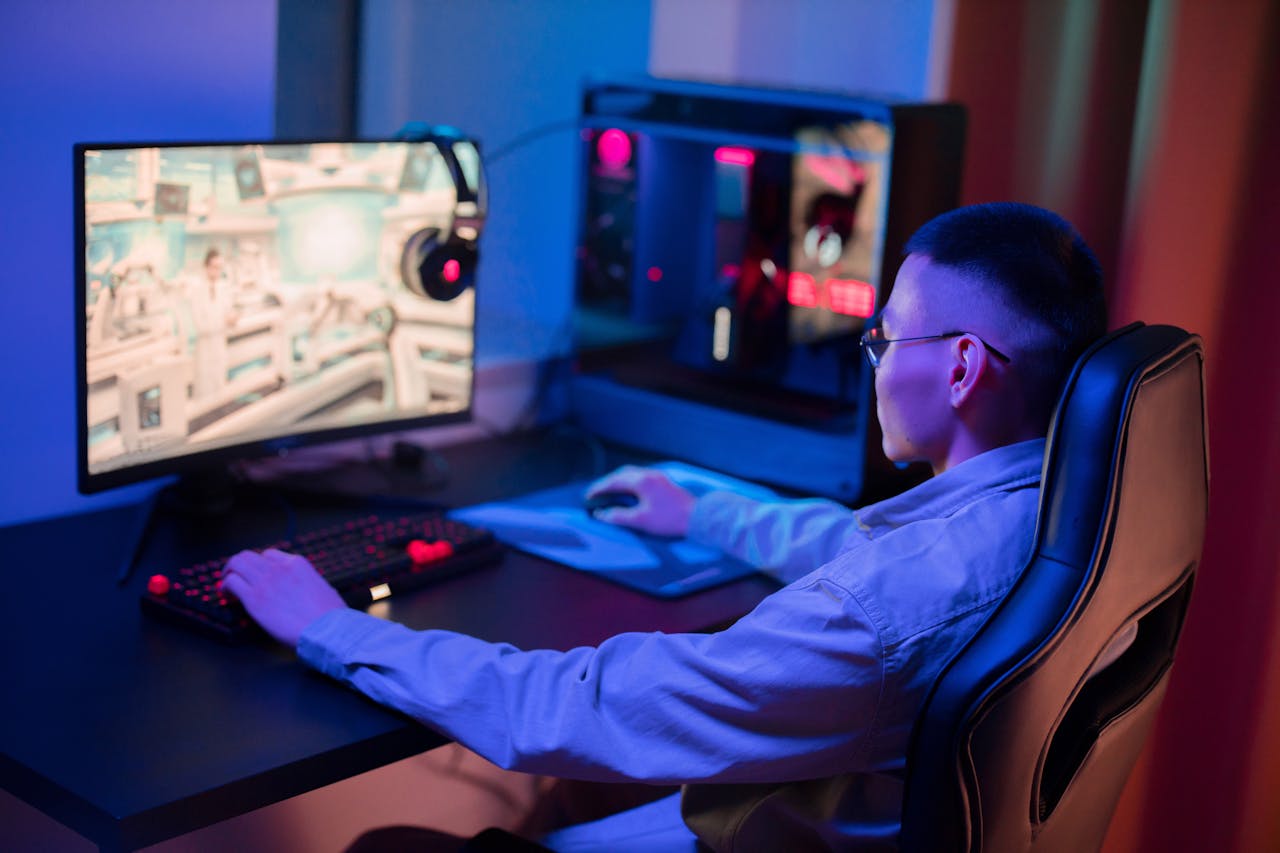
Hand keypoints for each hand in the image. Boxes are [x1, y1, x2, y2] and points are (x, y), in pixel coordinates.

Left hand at [220, 548, 346, 647]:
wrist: (325, 629)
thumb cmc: (330, 616)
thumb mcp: (323, 588)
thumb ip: (308, 584)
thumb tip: (306, 590)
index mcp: (297, 564)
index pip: (269, 555)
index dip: (259, 564)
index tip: (256, 574)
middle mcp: (279, 568)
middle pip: (249, 556)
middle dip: (239, 565)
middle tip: (234, 575)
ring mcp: (265, 582)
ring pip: (236, 564)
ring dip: (229, 572)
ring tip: (227, 584)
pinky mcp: (254, 599)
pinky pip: (231, 583)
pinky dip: (226, 587)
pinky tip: (226, 595)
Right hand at [585, 465, 696, 536]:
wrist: (698, 518)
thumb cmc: (670, 519)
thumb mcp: (640, 521)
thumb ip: (618, 517)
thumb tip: (601, 515)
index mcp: (641, 482)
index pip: (613, 482)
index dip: (599, 489)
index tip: (588, 496)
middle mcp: (649, 475)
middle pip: (622, 474)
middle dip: (608, 483)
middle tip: (597, 493)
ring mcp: (658, 477)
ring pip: (633, 474)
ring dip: (619, 481)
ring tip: (611, 492)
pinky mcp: (665, 483)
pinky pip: (642, 477)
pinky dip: (630, 483)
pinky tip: (630, 492)